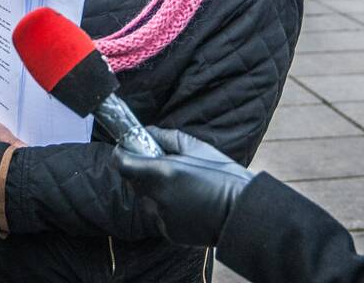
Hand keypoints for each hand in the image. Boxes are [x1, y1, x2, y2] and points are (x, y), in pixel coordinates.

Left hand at [113, 126, 253, 246]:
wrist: (242, 213)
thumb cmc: (223, 176)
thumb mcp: (197, 148)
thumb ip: (166, 138)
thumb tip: (147, 131)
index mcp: (163, 172)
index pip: (122, 164)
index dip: (121, 154)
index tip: (125, 149)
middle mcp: (157, 196)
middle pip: (134, 181)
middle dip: (141, 171)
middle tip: (163, 166)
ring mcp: (162, 217)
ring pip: (147, 199)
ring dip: (155, 191)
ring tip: (182, 187)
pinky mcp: (169, 233)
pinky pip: (159, 216)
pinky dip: (166, 209)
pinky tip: (188, 204)